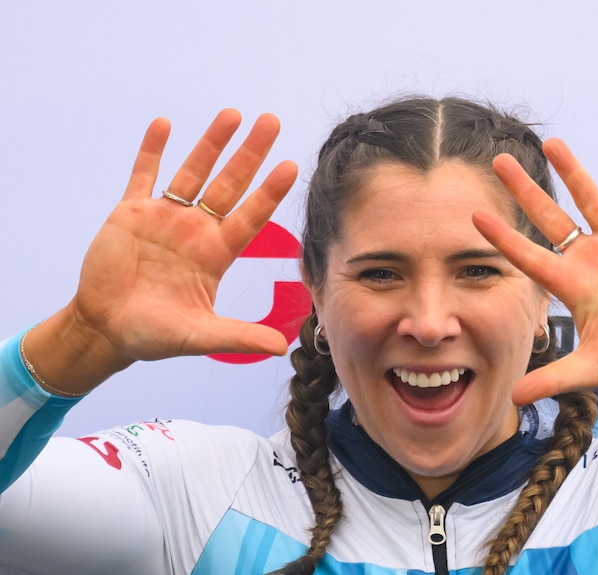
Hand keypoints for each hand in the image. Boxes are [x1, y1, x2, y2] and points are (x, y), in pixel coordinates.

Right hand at [65, 109, 296, 370]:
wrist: (106, 329)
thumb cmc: (155, 335)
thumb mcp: (200, 336)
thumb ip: (238, 337)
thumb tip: (281, 348)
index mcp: (216, 254)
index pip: (251, 216)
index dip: (269, 192)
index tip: (290, 165)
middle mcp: (196, 230)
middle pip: (229, 184)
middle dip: (250, 153)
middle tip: (272, 121)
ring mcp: (165, 218)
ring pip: (192, 172)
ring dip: (210, 143)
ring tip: (232, 114)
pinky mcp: (130, 213)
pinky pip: (143, 174)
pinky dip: (152, 150)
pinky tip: (165, 124)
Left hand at [473, 139, 597, 404]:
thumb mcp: (593, 368)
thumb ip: (555, 378)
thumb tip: (514, 399)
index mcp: (572, 285)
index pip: (529, 255)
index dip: (504, 237)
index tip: (475, 216)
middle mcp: (589, 258)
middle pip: (550, 217)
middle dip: (525, 190)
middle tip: (499, 161)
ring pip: (590, 199)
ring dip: (573, 171)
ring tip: (552, 143)